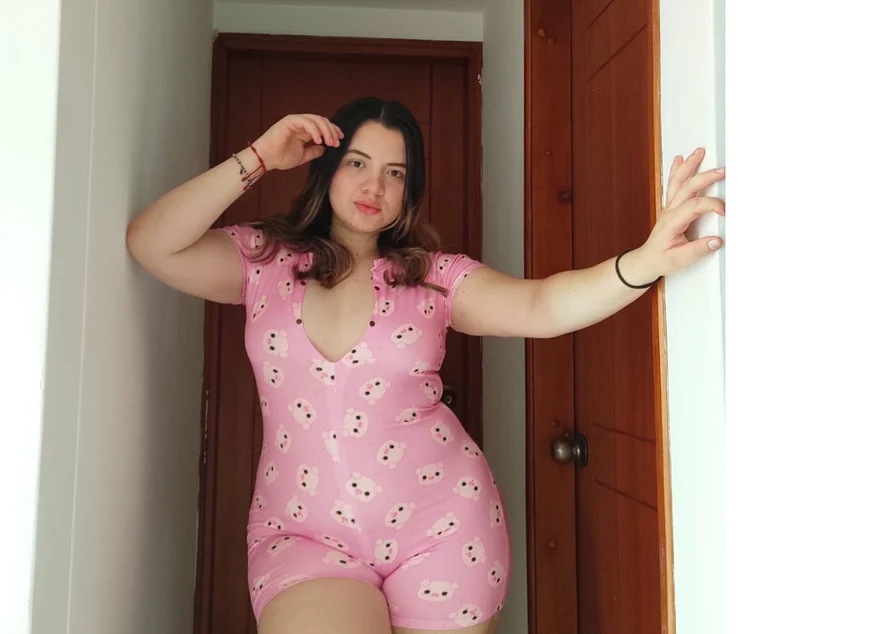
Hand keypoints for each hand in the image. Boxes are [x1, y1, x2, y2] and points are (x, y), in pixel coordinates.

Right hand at [251, 114, 344, 170]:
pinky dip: (315, 130)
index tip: (340, 140)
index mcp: (304, 130)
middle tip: (337, 142)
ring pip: (316, 120)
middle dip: (332, 131)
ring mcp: (295, 121)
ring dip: (326, 130)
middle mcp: (301, 123)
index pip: (322, 127)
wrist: (266, 159)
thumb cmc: (280, 157)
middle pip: (322, 121)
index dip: (333, 131)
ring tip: (330, 142)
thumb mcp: (303, 156)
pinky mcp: (290, 121)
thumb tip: (326, 149)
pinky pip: (306, 122)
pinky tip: (319, 140)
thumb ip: (314, 151)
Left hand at [627, 147, 725, 281]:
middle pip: (687, 187)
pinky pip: (673, 184)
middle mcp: (670, 211)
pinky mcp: (671, 207)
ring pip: (678, 181)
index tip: (725, 211)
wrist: (646, 261)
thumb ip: (698, 250)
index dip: (712, 205)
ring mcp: (669, 207)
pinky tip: (679, 159)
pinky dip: (676, 170)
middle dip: (705, 177)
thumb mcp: (679, 260)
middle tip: (722, 171)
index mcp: (672, 222)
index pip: (694, 206)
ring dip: (689, 165)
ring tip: (699, 152)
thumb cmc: (660, 260)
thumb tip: (716, 241)